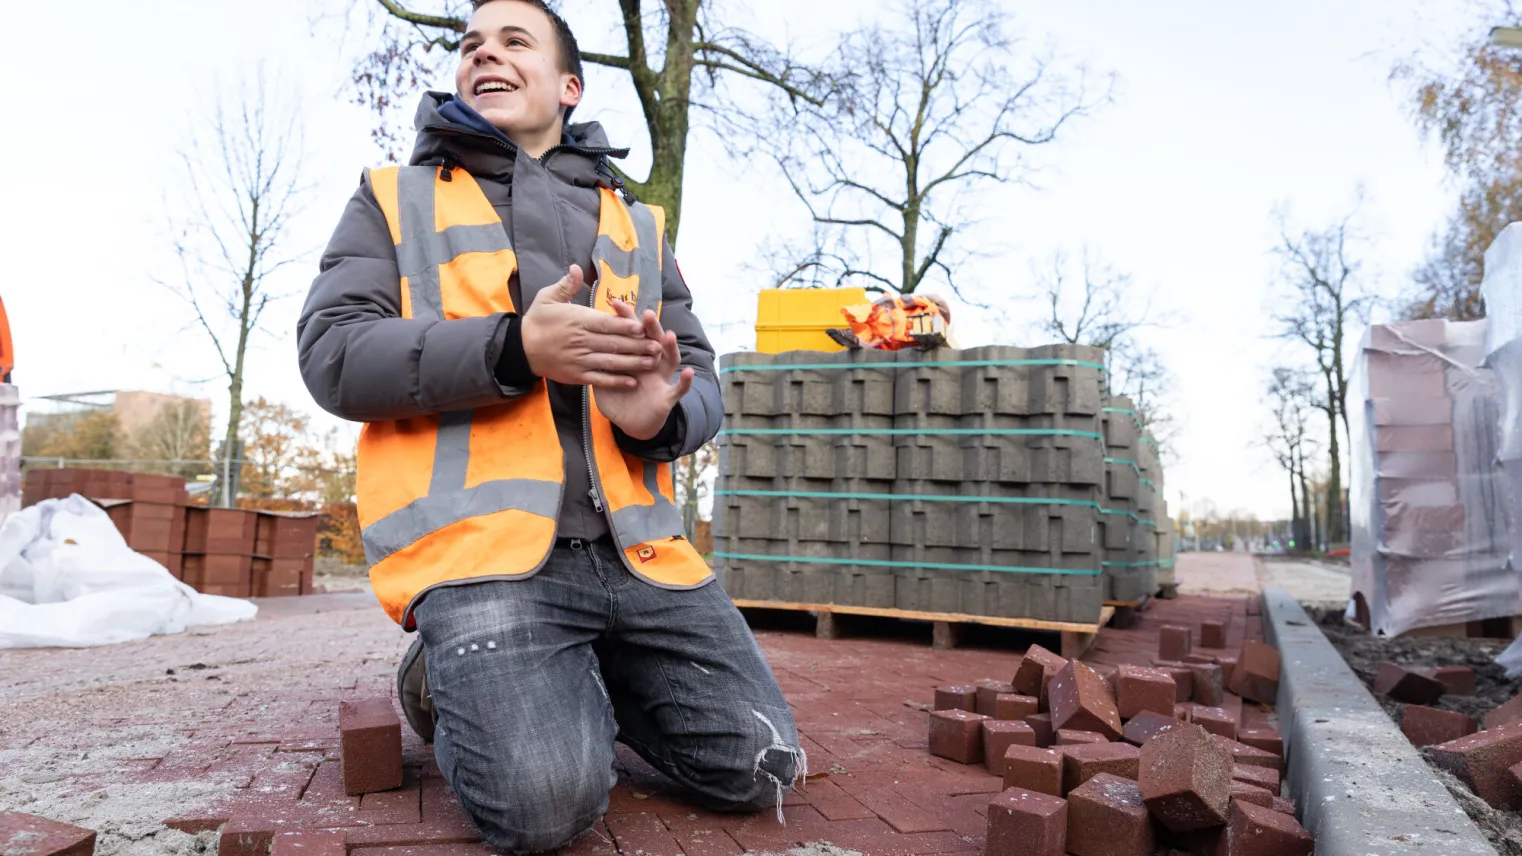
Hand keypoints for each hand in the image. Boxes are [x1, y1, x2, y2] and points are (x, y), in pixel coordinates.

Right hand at [520, 265, 660, 387]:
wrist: (520, 348)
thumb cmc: (537, 321)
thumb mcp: (547, 298)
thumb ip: (565, 285)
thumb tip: (576, 268)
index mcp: (578, 320)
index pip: (607, 324)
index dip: (626, 326)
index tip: (644, 327)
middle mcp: (581, 341)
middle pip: (614, 344)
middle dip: (637, 346)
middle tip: (657, 347)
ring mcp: (580, 359)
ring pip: (611, 362)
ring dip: (633, 363)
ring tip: (651, 363)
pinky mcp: (577, 375)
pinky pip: (600, 379)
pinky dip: (616, 381)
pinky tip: (632, 381)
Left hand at [594, 300, 694, 439]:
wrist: (632, 424)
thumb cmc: (618, 399)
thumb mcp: (603, 380)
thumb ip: (596, 363)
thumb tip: (581, 345)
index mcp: (633, 357)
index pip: (630, 334)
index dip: (625, 319)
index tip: (615, 302)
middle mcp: (650, 364)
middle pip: (652, 341)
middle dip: (651, 328)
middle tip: (646, 313)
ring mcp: (660, 379)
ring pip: (669, 360)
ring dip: (670, 348)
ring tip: (669, 336)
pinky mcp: (667, 397)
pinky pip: (678, 389)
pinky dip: (685, 382)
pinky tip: (688, 372)